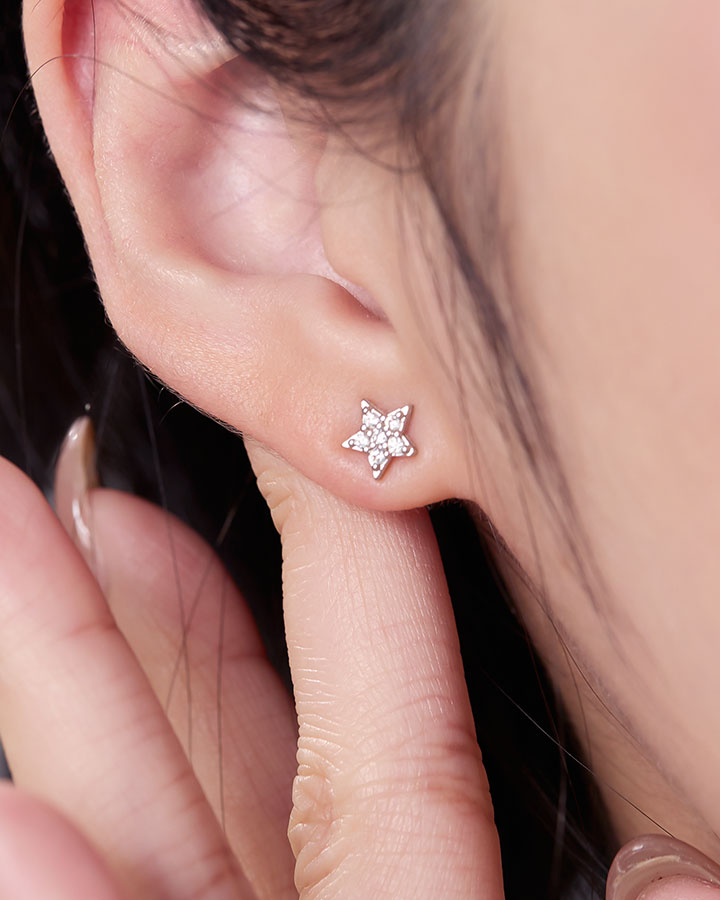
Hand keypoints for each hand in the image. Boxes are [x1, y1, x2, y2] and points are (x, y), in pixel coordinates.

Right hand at [0, 418, 714, 898]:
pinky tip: (9, 819)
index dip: (338, 587)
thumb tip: (674, 871)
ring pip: (129, 822)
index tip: (301, 451)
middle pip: (220, 753)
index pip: (386, 741)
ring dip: (59, 692)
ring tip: (6, 527)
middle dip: (136, 603)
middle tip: (70, 470)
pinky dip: (54, 899)